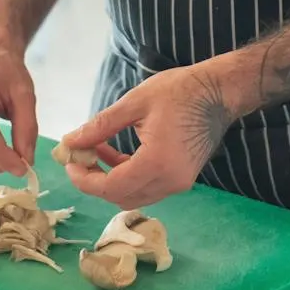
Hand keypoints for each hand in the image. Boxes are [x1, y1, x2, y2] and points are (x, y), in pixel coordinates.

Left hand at [58, 65, 236, 208]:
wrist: (220, 91)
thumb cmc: (179, 91)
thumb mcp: (135, 103)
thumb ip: (100, 126)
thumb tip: (71, 141)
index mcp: (157, 163)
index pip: (111, 186)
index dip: (85, 179)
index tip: (69, 161)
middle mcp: (170, 181)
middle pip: (121, 197)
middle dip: (95, 181)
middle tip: (79, 157)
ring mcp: (179, 182)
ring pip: (134, 196)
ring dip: (111, 180)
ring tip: (96, 150)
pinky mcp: (183, 178)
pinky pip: (148, 188)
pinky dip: (129, 177)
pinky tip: (118, 154)